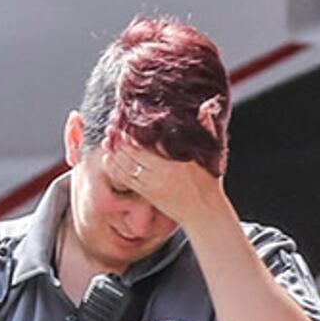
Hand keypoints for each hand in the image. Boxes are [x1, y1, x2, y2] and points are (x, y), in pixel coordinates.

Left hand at [97, 130, 227, 226]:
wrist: (205, 214)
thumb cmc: (210, 184)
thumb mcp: (212, 155)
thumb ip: (208, 129)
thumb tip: (206, 106)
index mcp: (175, 165)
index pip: (146, 146)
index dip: (131, 134)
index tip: (123, 120)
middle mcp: (160, 177)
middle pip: (132, 156)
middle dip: (119, 141)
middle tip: (110, 126)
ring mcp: (152, 187)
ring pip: (126, 168)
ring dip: (114, 154)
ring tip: (106, 140)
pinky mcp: (148, 195)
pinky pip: (126, 181)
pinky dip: (115, 169)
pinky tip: (108, 160)